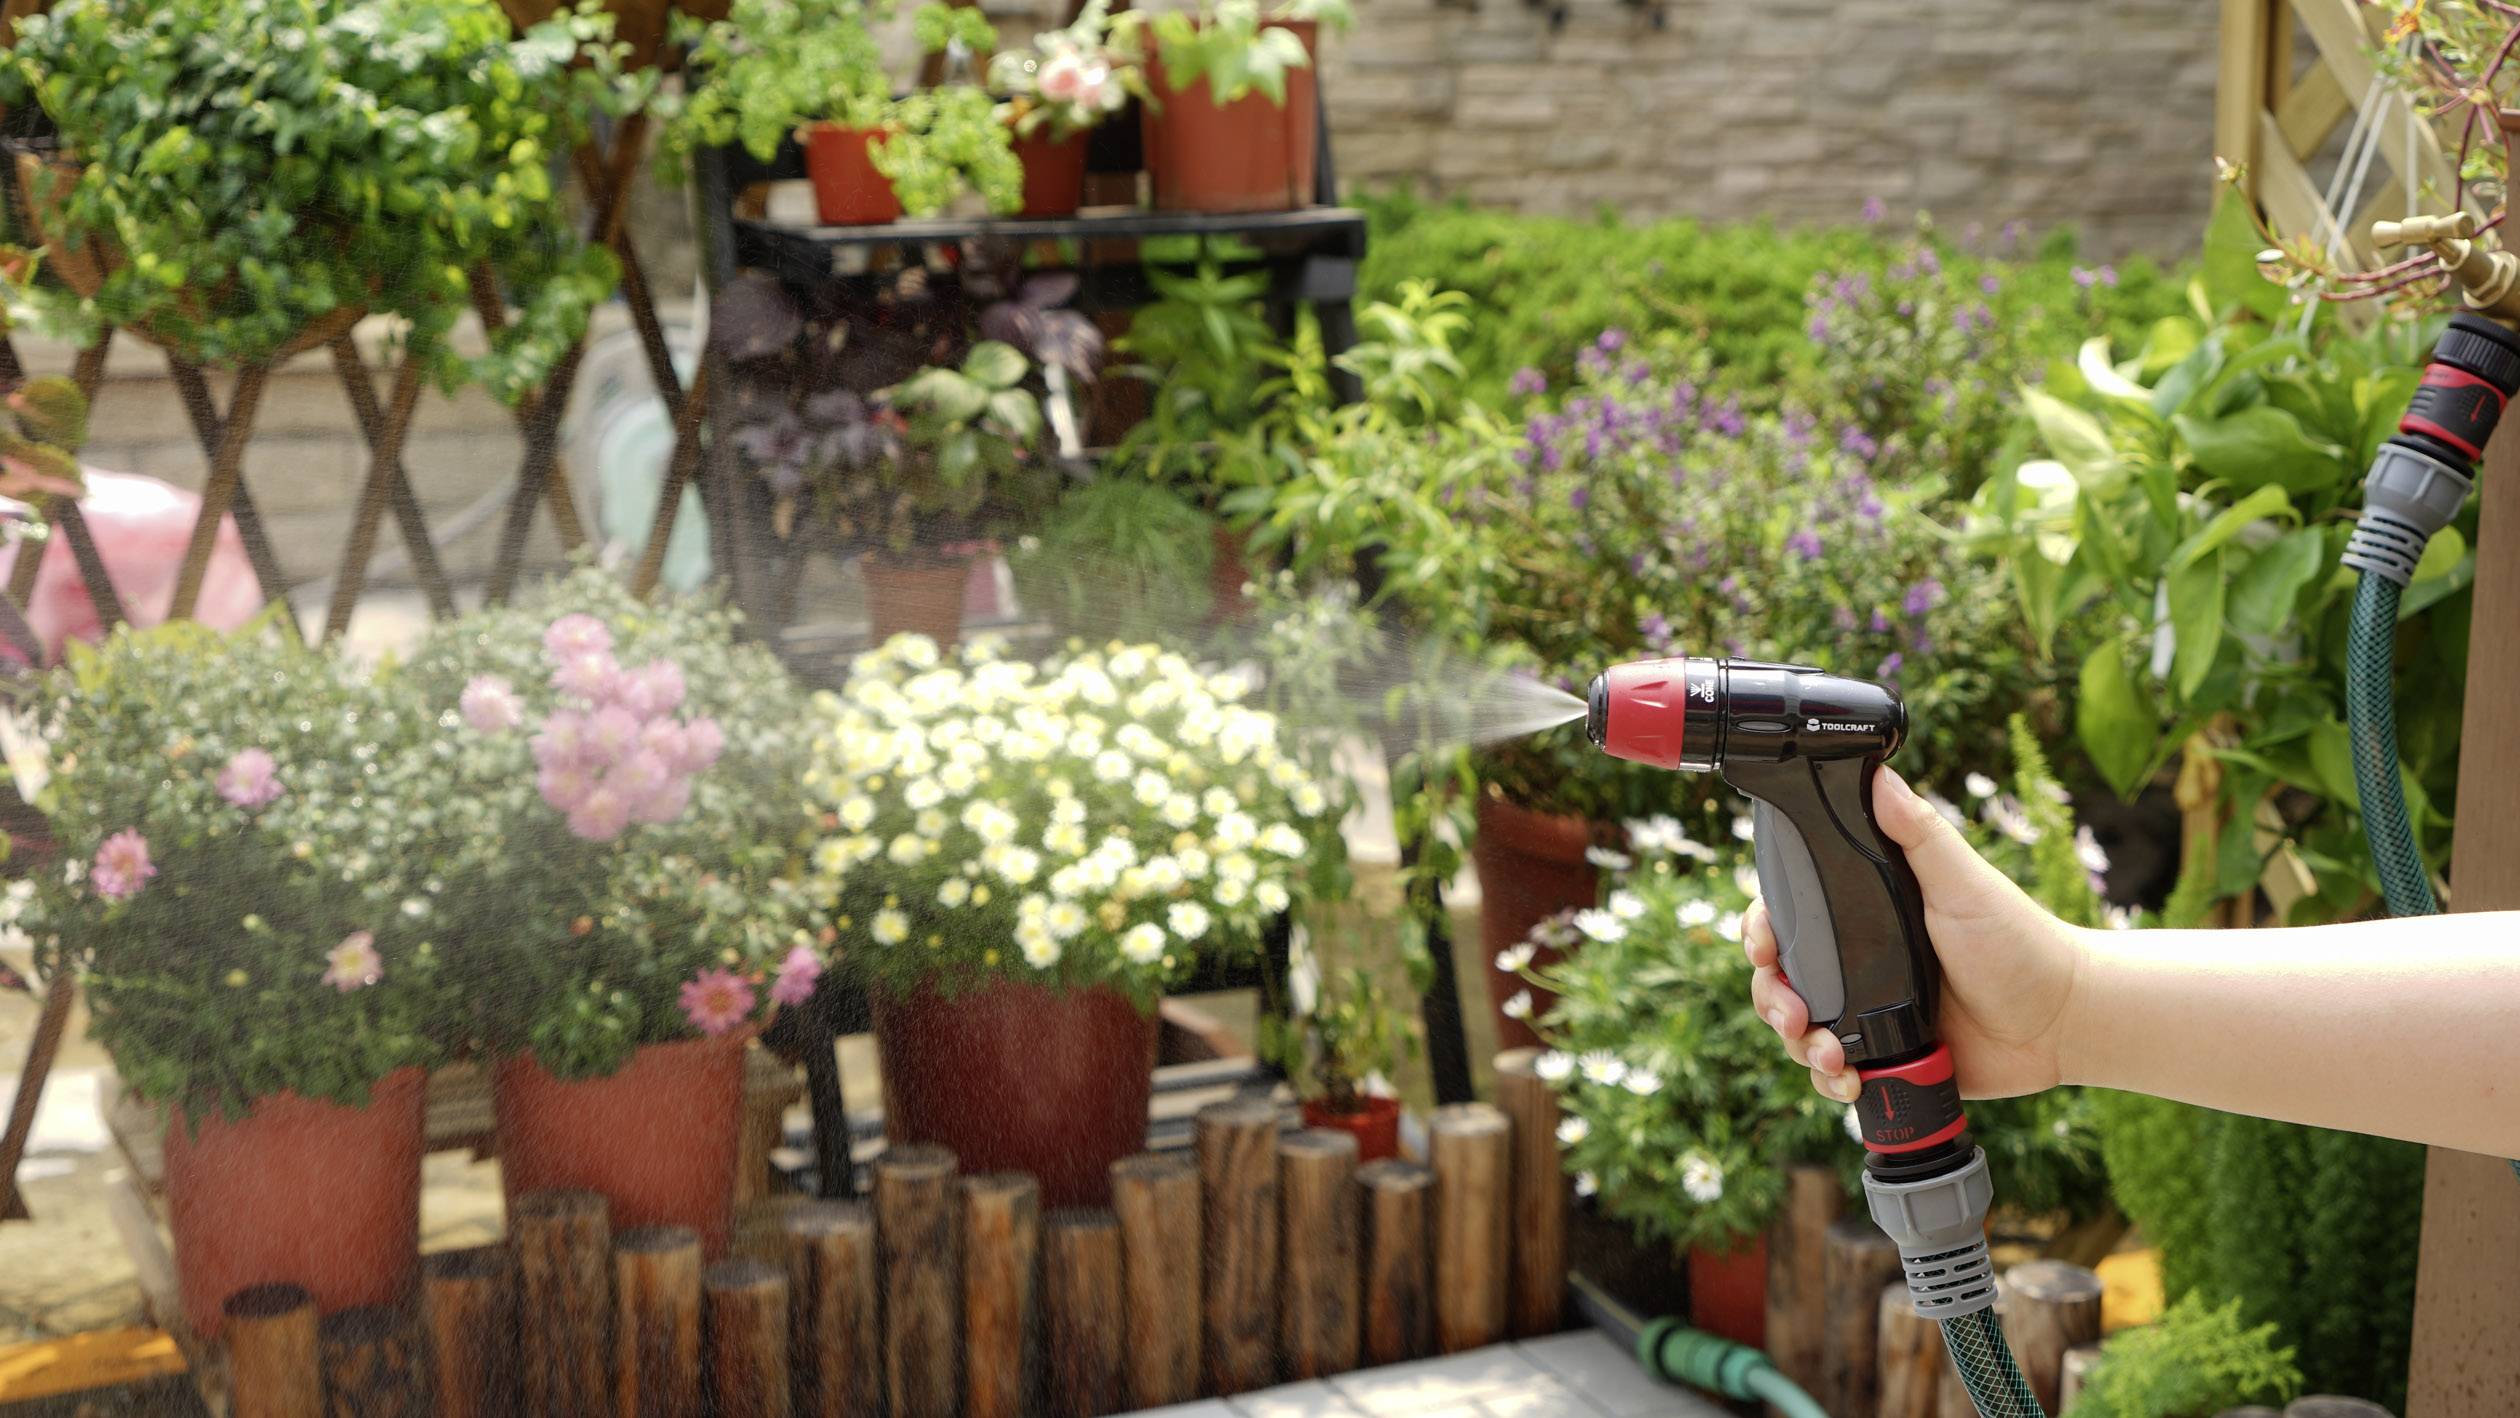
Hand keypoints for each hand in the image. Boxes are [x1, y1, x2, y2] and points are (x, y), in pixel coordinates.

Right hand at [1745, 765, 2083, 1104]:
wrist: (2061, 1021)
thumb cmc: (2019, 943)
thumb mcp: (1963, 882)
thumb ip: (1919, 833)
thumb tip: (1877, 773)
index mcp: (1863, 916)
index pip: (1788, 918)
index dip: (1760, 933)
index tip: (1764, 947)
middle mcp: (1857, 964)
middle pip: (1780, 980)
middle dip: (1773, 1000)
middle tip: (1794, 1014)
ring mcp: (1868, 1013)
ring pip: (1799, 1032)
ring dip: (1797, 1045)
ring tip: (1830, 1054)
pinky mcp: (1886, 1059)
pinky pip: (1834, 1073)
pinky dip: (1828, 1080)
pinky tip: (1846, 1080)